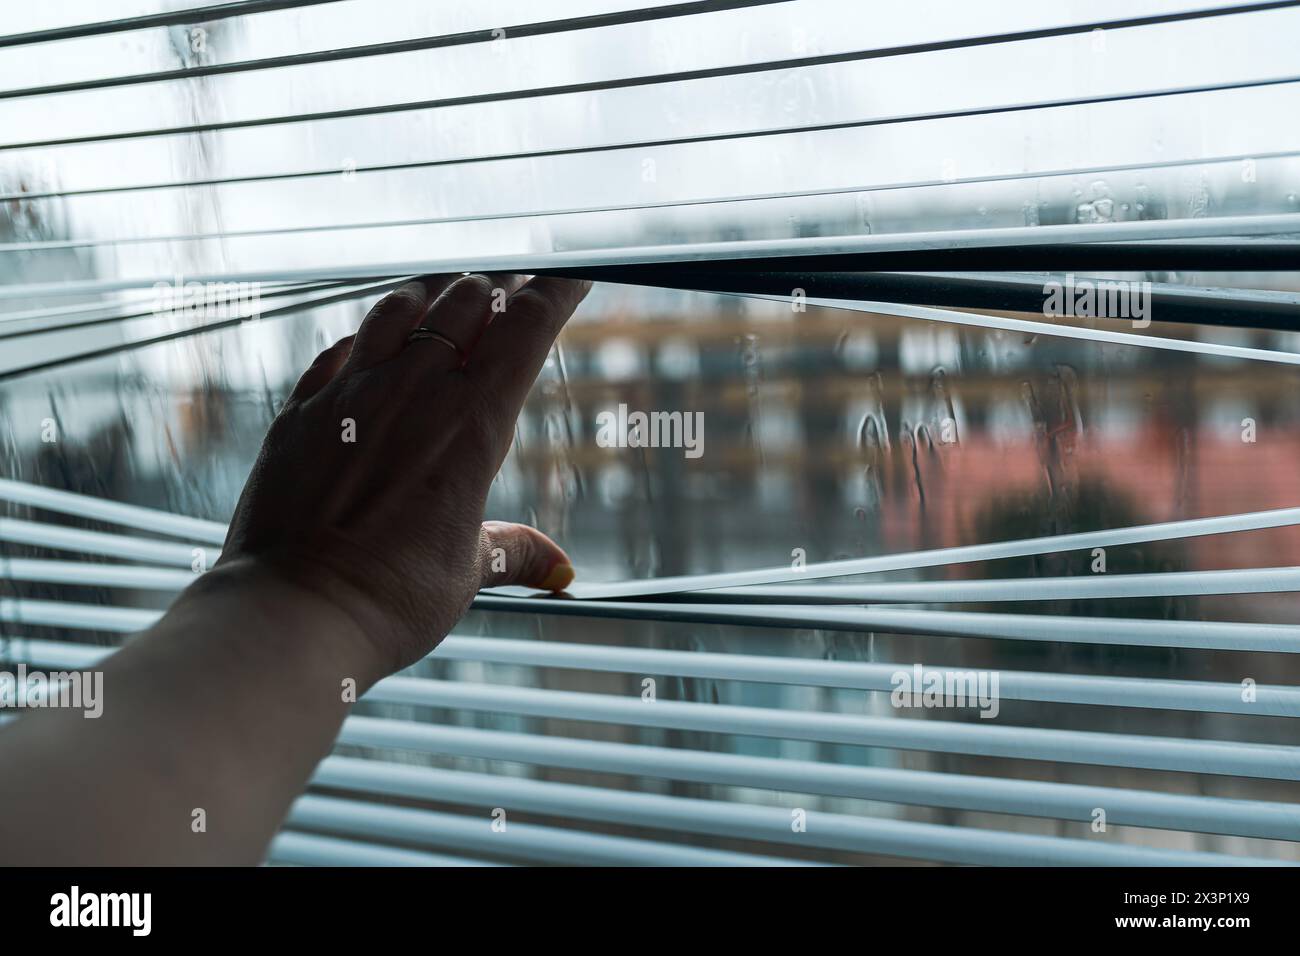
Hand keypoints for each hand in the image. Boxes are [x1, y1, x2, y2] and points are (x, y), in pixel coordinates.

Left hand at [216, 273, 590, 678]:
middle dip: (501, 288)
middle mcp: (415, 390)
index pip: (526, 326)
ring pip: (401, 306)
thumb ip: (514, 552)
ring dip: (435, 295)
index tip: (574, 276)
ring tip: (450, 296)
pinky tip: (373, 343)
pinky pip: (341, 347)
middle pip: (469, 300)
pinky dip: (368, 335)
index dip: (557, 290)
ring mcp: (352, 393)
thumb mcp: (467, 573)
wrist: (292, 611)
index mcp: (473, 424)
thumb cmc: (390, 598)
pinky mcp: (302, 410)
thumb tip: (560, 569)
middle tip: (515, 293)